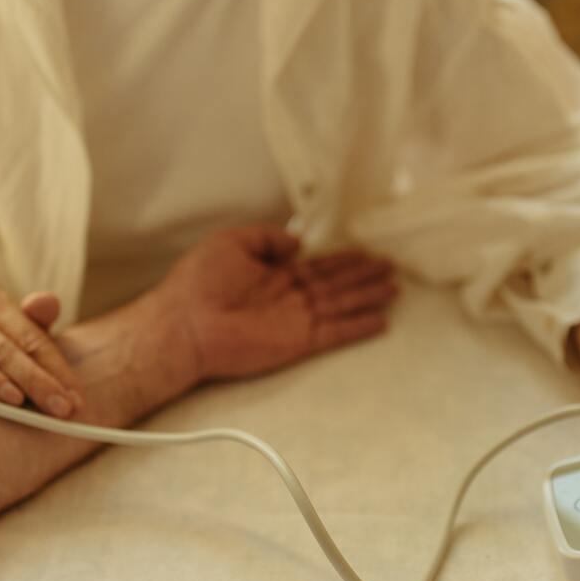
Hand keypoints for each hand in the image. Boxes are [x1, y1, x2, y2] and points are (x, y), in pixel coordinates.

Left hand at [157, 224, 397, 379]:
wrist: (185, 323)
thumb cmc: (198, 282)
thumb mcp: (231, 241)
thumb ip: (266, 238)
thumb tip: (297, 243)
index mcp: (273, 274)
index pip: (316, 266)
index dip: (342, 259)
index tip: (364, 252)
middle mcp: (288, 297)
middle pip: (335, 284)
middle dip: (362, 276)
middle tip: (389, 268)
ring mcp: (295, 320)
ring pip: (341, 305)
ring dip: (367, 297)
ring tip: (394, 290)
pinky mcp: (297, 342)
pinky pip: (335, 333)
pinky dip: (358, 328)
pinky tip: (380, 322)